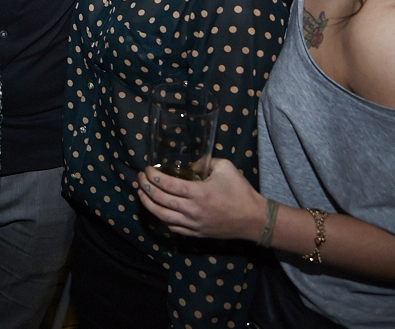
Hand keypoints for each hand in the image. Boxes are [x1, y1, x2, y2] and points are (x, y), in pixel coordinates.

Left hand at [136, 158, 266, 241]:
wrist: (254, 219)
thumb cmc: (240, 191)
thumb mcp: (225, 167)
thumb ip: (205, 161)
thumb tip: (190, 164)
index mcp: (198, 193)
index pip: (167, 185)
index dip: (153, 176)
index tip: (147, 169)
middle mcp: (192, 210)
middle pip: (159, 200)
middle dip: (145, 187)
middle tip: (140, 178)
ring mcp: (193, 224)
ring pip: (162, 216)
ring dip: (147, 204)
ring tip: (141, 193)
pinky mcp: (196, 233)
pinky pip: (172, 228)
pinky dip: (160, 218)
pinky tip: (156, 210)